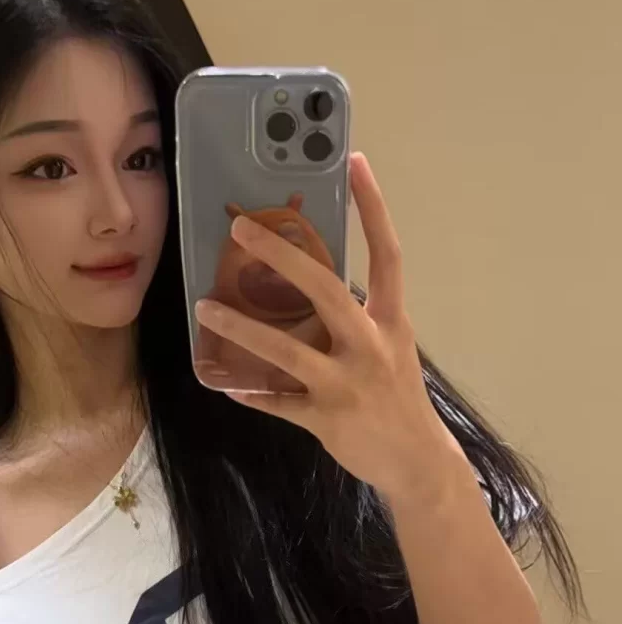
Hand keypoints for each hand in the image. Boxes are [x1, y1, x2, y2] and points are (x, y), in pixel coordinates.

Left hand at [195, 152, 461, 501]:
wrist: (418, 462)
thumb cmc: (396, 398)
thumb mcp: (388, 349)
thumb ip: (354, 319)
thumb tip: (306, 287)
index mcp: (390, 321)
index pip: (387, 253)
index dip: (373, 207)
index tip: (354, 161)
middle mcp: (371, 346)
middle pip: (326, 290)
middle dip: (282, 256)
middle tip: (240, 229)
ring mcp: (348, 384)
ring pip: (288, 351)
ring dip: (242, 329)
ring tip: (205, 310)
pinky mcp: (328, 419)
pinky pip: (278, 403)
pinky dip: (250, 392)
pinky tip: (225, 382)